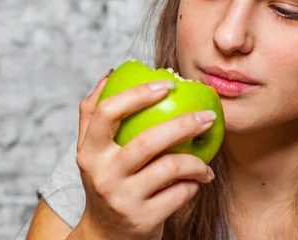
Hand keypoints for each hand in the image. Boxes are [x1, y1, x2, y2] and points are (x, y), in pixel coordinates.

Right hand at [73, 73, 216, 239]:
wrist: (106, 237)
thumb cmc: (105, 182)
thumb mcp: (92, 152)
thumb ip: (94, 114)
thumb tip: (110, 73)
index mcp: (88, 151)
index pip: (107, 112)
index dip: (138, 94)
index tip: (168, 84)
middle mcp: (102, 174)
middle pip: (146, 141)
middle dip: (184, 124)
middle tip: (208, 116)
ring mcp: (122, 199)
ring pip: (169, 168)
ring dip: (196, 161)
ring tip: (206, 160)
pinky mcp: (143, 220)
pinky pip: (180, 193)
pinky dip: (194, 183)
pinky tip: (198, 180)